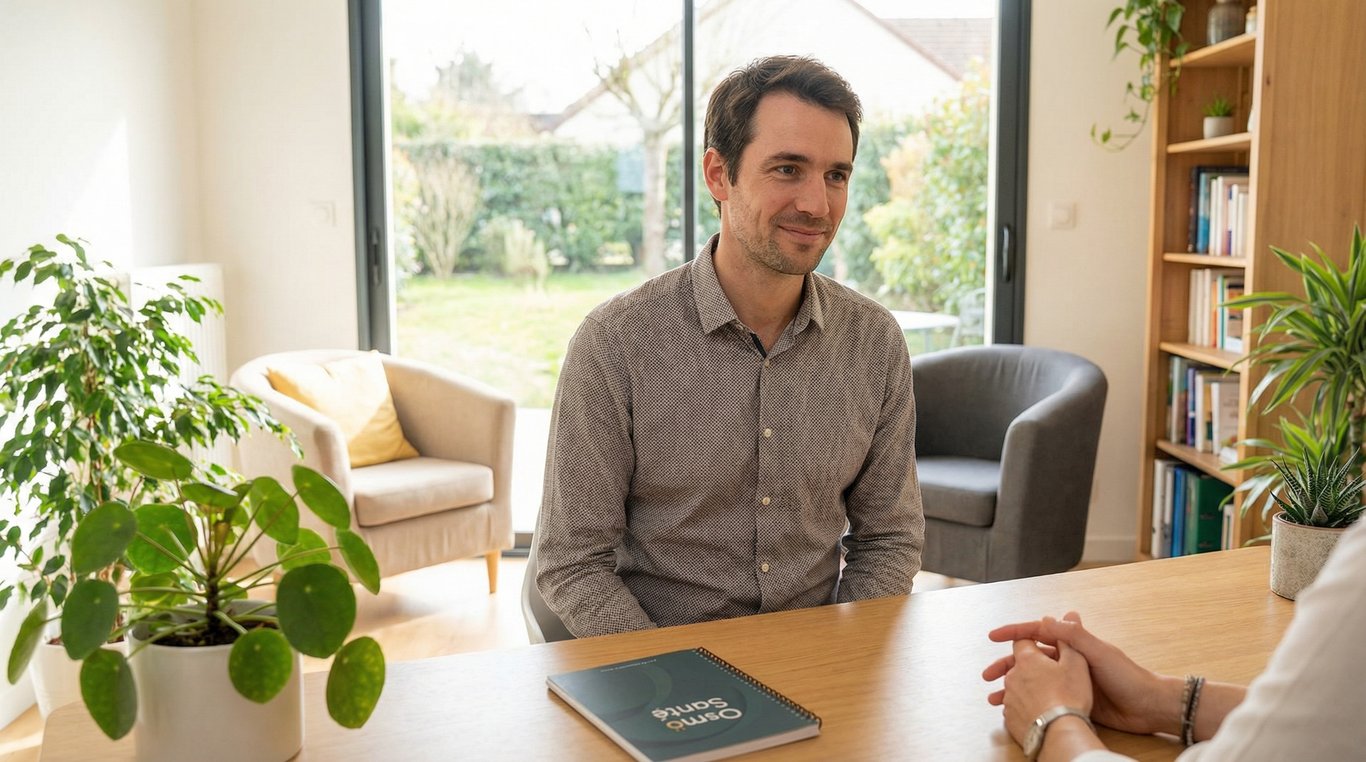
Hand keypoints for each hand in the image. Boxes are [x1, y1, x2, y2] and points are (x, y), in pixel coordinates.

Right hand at [983, 612, 1177, 735]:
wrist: (1148, 706)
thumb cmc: (1128, 676)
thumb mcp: (1100, 652)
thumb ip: (1074, 636)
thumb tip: (1047, 617)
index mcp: (1073, 644)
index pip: (1037, 632)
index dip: (1014, 633)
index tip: (993, 637)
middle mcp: (1067, 660)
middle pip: (1029, 658)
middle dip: (1007, 664)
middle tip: (988, 675)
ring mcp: (1068, 680)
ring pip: (1032, 680)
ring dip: (1013, 686)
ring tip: (995, 697)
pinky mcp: (1072, 699)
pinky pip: (1043, 697)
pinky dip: (1026, 701)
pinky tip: (1015, 708)